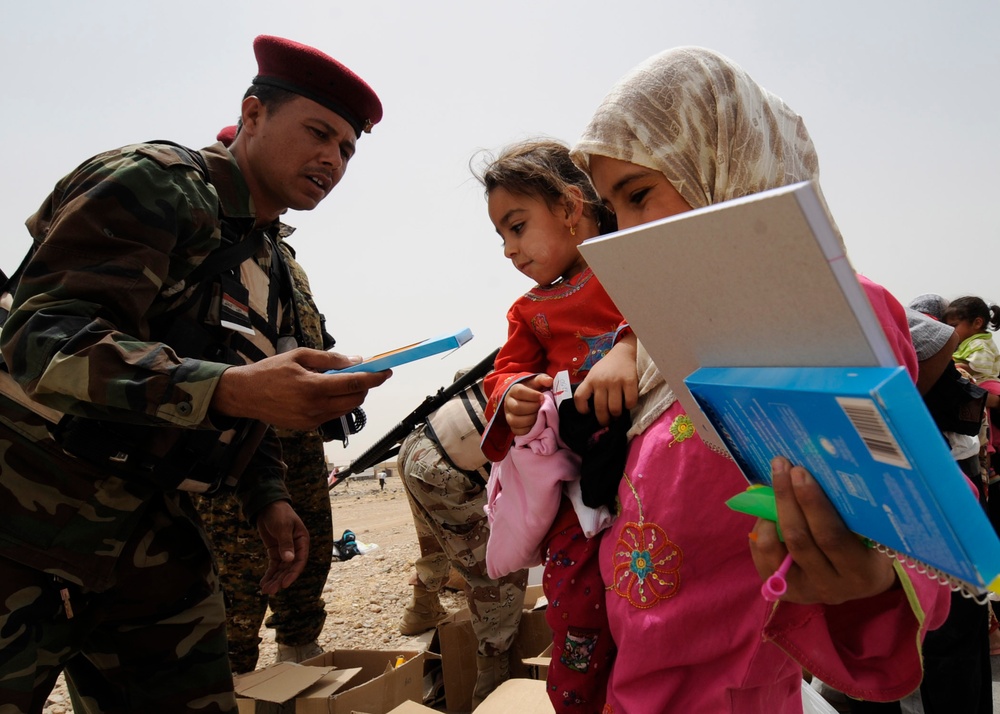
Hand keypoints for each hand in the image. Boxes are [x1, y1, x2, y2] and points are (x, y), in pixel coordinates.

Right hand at [211, 348, 390, 430]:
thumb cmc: (270, 371)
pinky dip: (337, 403)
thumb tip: (355, 361)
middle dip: (365, 386)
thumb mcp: (299, 356)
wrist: (245, 395)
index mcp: (313, 387)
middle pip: (355, 399)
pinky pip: (332, 414)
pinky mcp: (308, 427)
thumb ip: (329, 359)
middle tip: (364, 373)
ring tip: (341, 380)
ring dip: (352, 395)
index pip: (354, 384)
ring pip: (346, 408)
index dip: (374, 378)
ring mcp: (312, 420)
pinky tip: (326, 392)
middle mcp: (315, 407)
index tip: (386, 371)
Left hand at [257, 500, 308, 594]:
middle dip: (280, 579)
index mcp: (302, 541)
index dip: (293, 573)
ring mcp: (285, 550)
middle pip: (289, 567)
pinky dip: (269, 574)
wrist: (267, 506)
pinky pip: (274, 565)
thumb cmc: (279, 513)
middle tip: (271, 591)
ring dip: (274, 579)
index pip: (300, 560)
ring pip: (281, 569)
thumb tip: (289, 560)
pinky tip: (263, 583)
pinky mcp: (275, 551)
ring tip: (265, 590)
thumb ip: (286, 543)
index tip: (284, 584)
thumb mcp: (283, 527)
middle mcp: (295, 548)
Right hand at [504, 374, 551, 435]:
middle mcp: (508, 403)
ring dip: (530, 419)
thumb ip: (543, 379)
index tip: (542, 397)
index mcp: (514, 390)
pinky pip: (517, 431)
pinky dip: (528, 429)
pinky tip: (535, 424)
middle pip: (517, 407)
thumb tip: (549, 381)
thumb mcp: (537, 382)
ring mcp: (509, 416)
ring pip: (515, 421)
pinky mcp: (512, 427)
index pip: (519, 392)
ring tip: (539, 416)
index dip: (532, 395)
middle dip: (532, 408)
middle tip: (541, 407)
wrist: (526, 399)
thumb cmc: (533, 390)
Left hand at [573, 336, 638, 424]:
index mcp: (590, 379)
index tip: (587, 412)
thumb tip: (590, 410)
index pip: (579, 397)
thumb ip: (591, 388)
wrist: (624, 352)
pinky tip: (627, 404)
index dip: (581, 409)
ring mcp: (616, 381)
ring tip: (617, 415)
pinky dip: (629, 407)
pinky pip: (630, 402)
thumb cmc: (607, 367)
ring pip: (615, 409)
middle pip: (600, 408)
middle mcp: (601, 381)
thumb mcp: (594, 374)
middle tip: (607, 422)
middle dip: (603, 420)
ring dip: (616, 415)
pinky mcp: (630, 381)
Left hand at [749, 457, 896, 604]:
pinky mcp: (785, 593)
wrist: (862, 581)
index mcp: (862, 571)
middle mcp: (833, 587)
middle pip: (800, 539)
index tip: (800, 471)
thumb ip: (855, 513)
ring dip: (769, 514)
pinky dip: (760, 532)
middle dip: (787, 498)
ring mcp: (806, 592)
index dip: (812, 503)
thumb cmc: (869, 545)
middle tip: (782, 467)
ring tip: (771, 487)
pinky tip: (766, 514)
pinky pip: (762, 559)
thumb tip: (822, 468)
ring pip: (776, 549)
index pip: (832, 536)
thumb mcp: (874, 533)